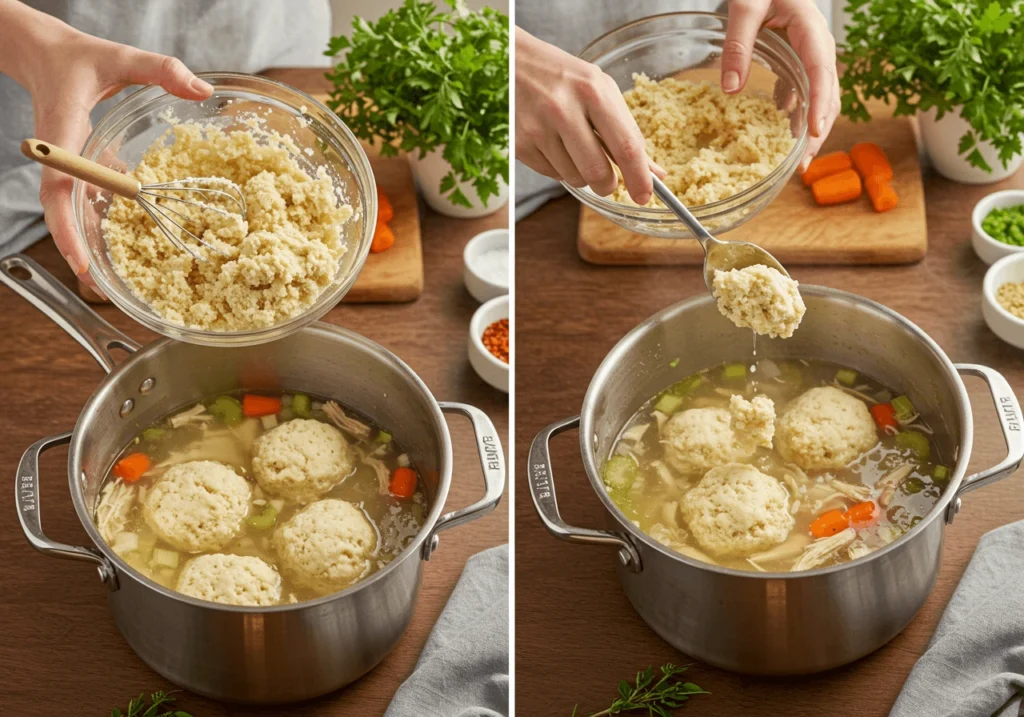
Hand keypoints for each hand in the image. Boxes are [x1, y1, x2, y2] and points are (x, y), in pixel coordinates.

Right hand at [1, 5, 211, 284]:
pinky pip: (87, 200)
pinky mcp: (80, 165)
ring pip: (73, 212)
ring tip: (110, 282)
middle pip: (62, 213)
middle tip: (98, 288)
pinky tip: (129, 244)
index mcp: (64, 134)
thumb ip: (161, 69)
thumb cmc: (79, 56)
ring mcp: (69, 164)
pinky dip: (102, 223)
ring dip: (89, 244)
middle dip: (76, 250)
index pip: (59, 189)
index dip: (66, 227)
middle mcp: (63, 157)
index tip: (79, 259)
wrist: (45, 53)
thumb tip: (202, 88)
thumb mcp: (121, 57)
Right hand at [515, 27, 662, 205]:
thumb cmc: (563, 77)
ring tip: (573, 147)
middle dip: (608, 185)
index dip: (639, 178)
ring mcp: (538, 128)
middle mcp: (564, 109)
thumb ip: (626, 130)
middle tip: (607, 181)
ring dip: (582, 174)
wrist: (511, 62)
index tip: (644, 196)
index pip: (625, 146)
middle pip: (598, 172)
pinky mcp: (519, 144)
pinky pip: (552, 175)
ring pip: (575, 178)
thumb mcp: (599, 90)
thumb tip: (655, 173)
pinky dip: (559, 168)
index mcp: (593, 91)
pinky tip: (553, 144)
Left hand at [720, 0, 838, 170]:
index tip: (814, 133)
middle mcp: (817, 45)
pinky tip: (778, 130)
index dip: (819, 104)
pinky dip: (793, 113)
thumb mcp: (745, 5)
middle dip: (818, 131)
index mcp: (811, 30)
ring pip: (818, 97)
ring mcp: (809, 53)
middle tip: (802, 164)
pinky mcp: (797, 58)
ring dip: (808, 128)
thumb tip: (731, 88)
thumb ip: (738, 43)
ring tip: (795, 160)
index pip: (821, 71)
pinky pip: (801, 90)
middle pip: (827, 94)